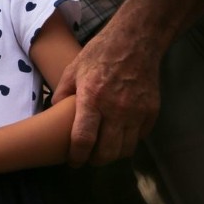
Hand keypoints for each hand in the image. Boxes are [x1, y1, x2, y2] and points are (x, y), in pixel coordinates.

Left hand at [53, 20, 160, 166]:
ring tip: (104, 150)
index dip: (77, 156)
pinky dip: (129, 140)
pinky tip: (121, 135)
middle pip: (107, 152)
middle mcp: (116, 109)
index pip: (83, 140)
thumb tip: (52, 113)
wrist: (135, 41)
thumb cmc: (100, 53)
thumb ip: (62, 94)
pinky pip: (140, 137)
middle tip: (88, 159)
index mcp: (92, 99)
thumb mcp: (73, 70)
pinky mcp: (152, 111)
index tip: (73, 161)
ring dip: (113, 154)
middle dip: (95, 161)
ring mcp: (137, 112)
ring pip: (126, 149)